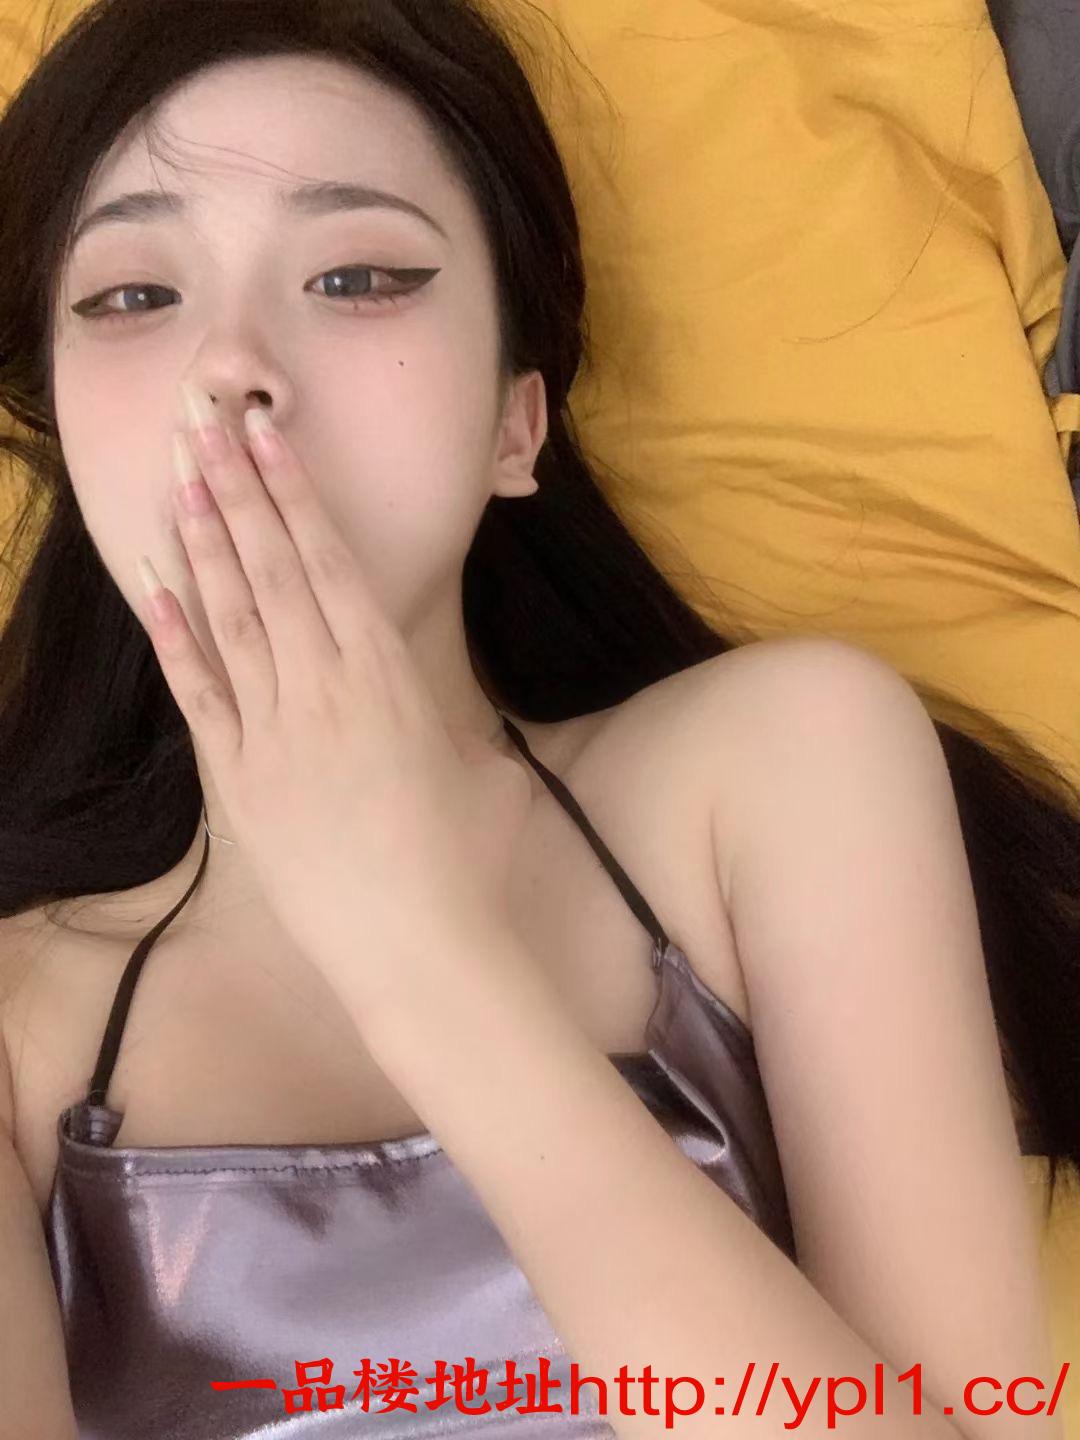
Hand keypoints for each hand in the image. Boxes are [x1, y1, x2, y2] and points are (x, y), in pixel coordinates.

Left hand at [137, 383, 532, 1012]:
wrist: (416, 947)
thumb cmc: (462, 858)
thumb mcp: (472, 758)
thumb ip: (435, 703)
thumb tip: (413, 674)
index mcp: (388, 675)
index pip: (328, 563)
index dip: (293, 493)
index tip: (265, 434)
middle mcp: (323, 689)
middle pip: (270, 570)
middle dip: (234, 490)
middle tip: (202, 420)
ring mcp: (272, 734)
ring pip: (230, 617)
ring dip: (202, 542)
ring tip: (175, 477)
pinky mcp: (236, 783)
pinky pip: (199, 696)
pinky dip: (173, 639)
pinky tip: (152, 586)